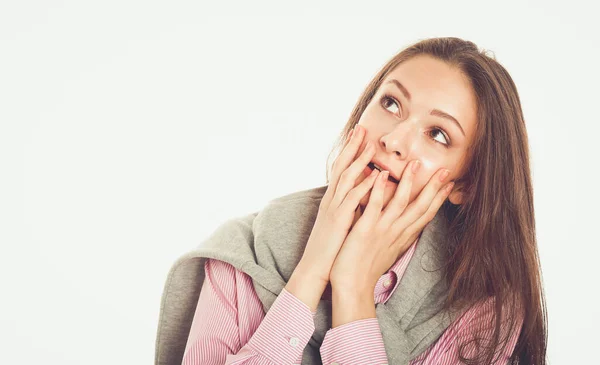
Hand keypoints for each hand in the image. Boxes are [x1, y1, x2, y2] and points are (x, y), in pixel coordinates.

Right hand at [293, 125, 379, 286]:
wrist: (315, 269)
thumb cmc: (330, 249)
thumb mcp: (340, 223)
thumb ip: (350, 208)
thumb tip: (363, 197)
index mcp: (333, 200)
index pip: (341, 170)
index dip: (349, 152)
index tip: (358, 136)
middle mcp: (332, 200)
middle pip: (341, 166)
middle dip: (351, 146)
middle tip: (361, 128)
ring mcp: (334, 209)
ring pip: (346, 178)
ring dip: (359, 160)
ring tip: (370, 144)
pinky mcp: (339, 220)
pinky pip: (352, 199)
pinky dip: (364, 186)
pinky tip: (375, 175)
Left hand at [329, 159, 454, 294]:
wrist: (352, 288)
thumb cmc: (365, 270)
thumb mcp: (387, 252)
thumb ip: (395, 237)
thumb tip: (403, 228)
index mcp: (402, 237)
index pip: (425, 215)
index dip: (438, 199)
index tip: (450, 185)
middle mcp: (396, 233)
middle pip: (420, 207)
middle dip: (434, 188)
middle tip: (446, 170)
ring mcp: (382, 230)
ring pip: (400, 203)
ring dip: (409, 183)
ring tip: (415, 164)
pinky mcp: (365, 230)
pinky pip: (374, 206)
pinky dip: (379, 190)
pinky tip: (382, 175)